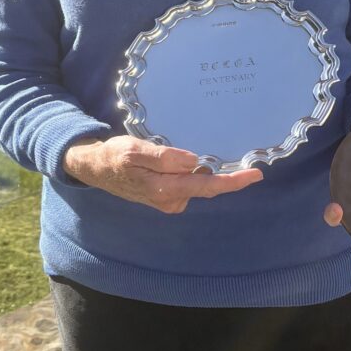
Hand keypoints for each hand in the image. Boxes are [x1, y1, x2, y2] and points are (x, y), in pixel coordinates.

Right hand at [63, 135, 262, 213]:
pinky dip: (194, 173)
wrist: (95, 168)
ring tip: (203, 152)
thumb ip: (164, 158)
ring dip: (206, 171)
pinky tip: (187, 161)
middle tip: (249, 165)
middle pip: (207, 187)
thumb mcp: (135, 150)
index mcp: (164, 189)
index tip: (255, 175)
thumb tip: (194, 161)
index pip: (206, 185)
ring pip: (197, 183)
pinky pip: (188, 183)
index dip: (233, 181)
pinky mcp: (167, 196)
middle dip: (228, 177)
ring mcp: (169, 200)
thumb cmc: (114, 156)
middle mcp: (171, 200)